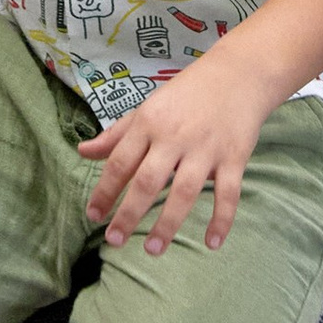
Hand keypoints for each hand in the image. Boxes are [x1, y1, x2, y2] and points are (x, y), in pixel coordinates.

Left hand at [75, 48, 270, 252]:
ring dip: (167, 223)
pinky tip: (211, 243)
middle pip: (148, 181)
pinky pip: (228, 193)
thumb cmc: (187, 93)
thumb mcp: (148, 107)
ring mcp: (206, 149)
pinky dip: (222, 219)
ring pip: (184, 192)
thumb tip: (82, 151)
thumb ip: (116, 134)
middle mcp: (175, 137)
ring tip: (152, 250)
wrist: (239, 73)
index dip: (104, 190)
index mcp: (149, 123)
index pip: (120, 162)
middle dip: (129, 214)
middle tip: (114, 241)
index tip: (93, 215)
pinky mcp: (234, 157)